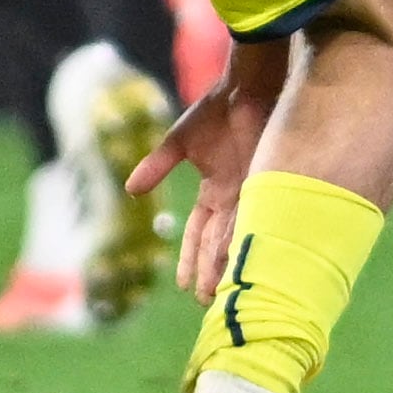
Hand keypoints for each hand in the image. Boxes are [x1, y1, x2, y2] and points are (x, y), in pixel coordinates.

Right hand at [126, 41, 289, 298]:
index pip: (198, 234)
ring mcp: (248, 193)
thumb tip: (130, 190)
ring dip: (224, 265)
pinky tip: (236, 263)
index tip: (184, 286)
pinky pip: (250, 218)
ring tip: (219, 294)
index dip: (191, 260)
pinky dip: (241, 240)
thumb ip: (156, 168)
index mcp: (213, 191)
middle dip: (210, 273)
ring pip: (233, 238)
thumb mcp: (178, 143)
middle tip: (205, 304)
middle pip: (216, 244)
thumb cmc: (215, 111)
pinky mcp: (261, 183)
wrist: (246, 87)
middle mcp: (232, 198)